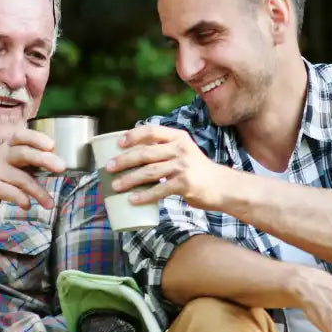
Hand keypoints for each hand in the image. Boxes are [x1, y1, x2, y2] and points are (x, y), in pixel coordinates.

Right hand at [0, 128, 65, 215]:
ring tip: (50, 204)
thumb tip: (58, 163)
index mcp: (8, 147)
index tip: (52, 145)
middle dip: (44, 159)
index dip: (37, 138)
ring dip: (39, 192)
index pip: (22, 136)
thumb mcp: (13, 165)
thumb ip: (31, 162)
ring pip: (22, 179)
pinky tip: (27, 206)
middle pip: (23, 153)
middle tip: (61, 168)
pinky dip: (23, 200)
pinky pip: (11, 193)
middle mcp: (1, 156)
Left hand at [106, 126, 229, 210]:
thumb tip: (130, 155)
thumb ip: (163, 150)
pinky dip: (144, 195)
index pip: (151, 131)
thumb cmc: (196, 171)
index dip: (132, 136)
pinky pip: (160, 189)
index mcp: (178, 137)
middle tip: (108, 167)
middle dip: (124, 160)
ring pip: (149, 171)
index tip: (118, 144)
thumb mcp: (183, 152)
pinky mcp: (185, 183)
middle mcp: (181, 148)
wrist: (223, 187)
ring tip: (115, 186)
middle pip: (145, 152)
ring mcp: (184, 166)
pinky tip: (132, 199)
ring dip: (129, 179)